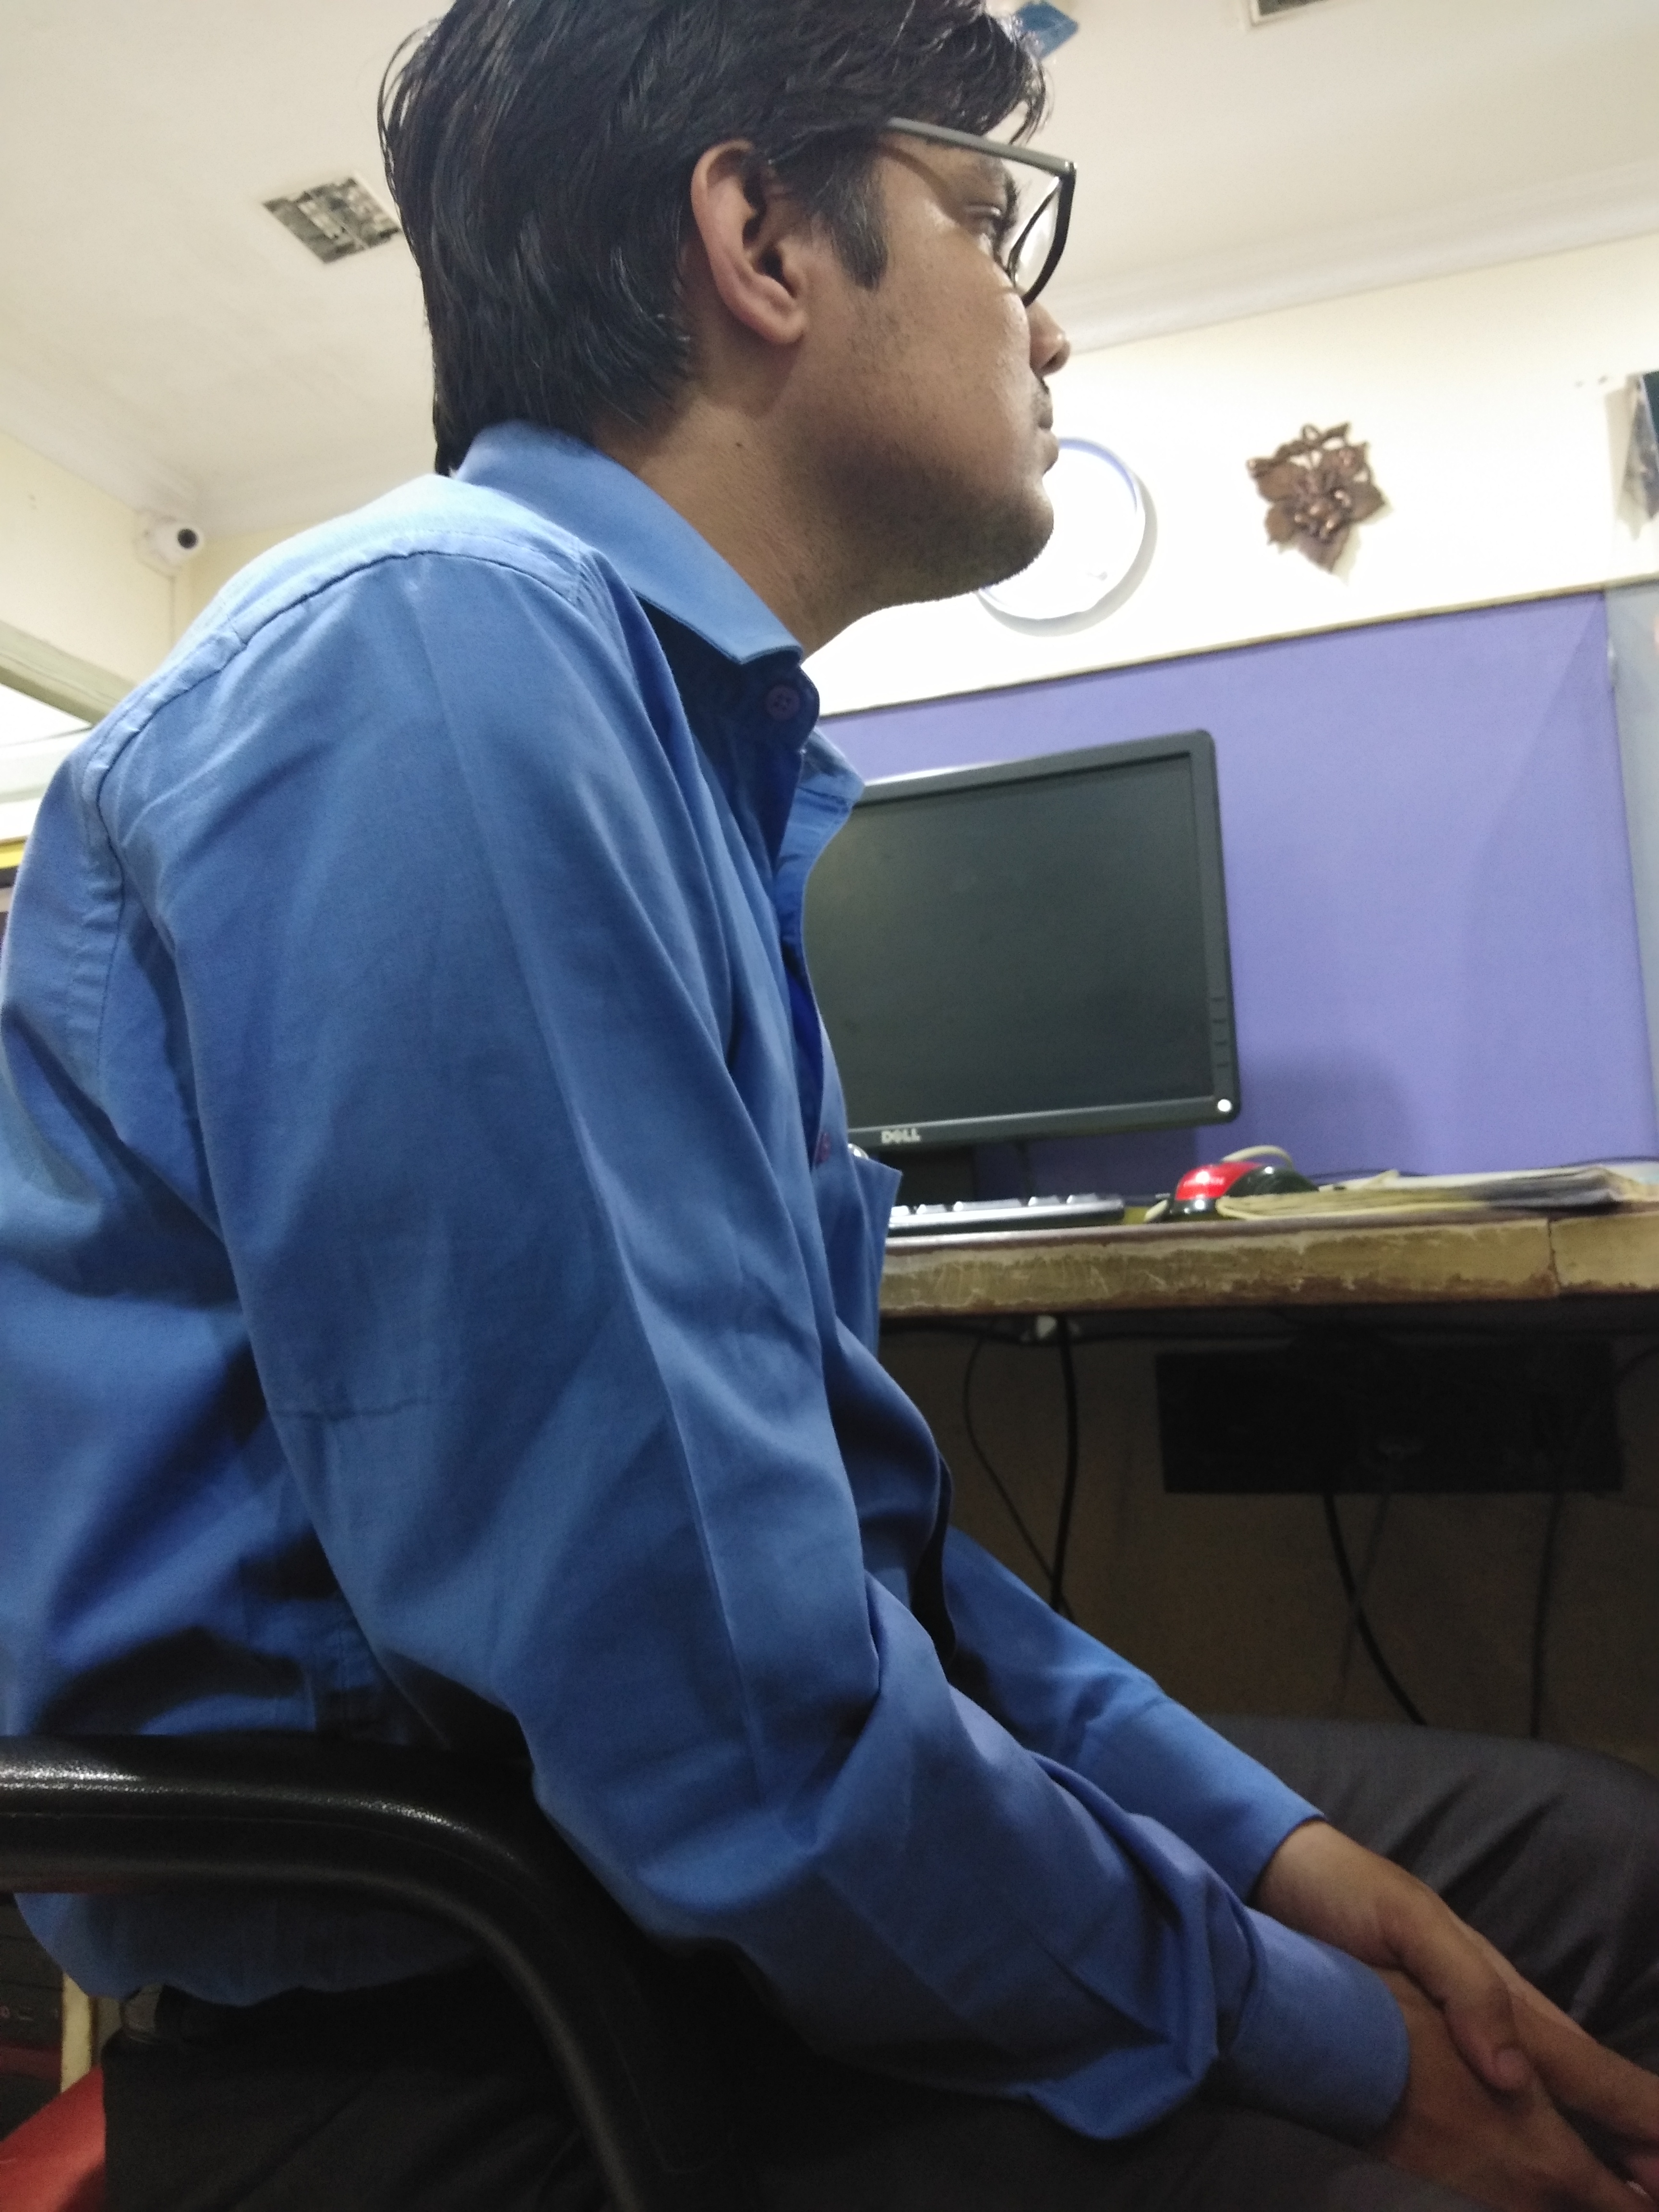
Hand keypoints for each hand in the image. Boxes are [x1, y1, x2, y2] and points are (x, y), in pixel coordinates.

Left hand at [1256, 1821, 1658, 2196]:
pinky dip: (1534, 2121)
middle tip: (1657, 2196)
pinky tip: (1535, 2141)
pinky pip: (1498, 2086)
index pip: (1588, 2066)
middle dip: (1632, 2138)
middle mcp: (1496, 2014)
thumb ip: (1465, 1989)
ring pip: (1550, 2089)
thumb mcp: (1406, 1924)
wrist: (1284, 1871)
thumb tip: (1516, 2080)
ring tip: (1626, 2189)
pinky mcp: (1423, 2031)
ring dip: (1592, 2138)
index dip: (1637, 2118)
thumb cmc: (1345, 1894)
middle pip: (1583, 2084)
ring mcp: (1464, 2023)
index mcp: (1502, 1991)